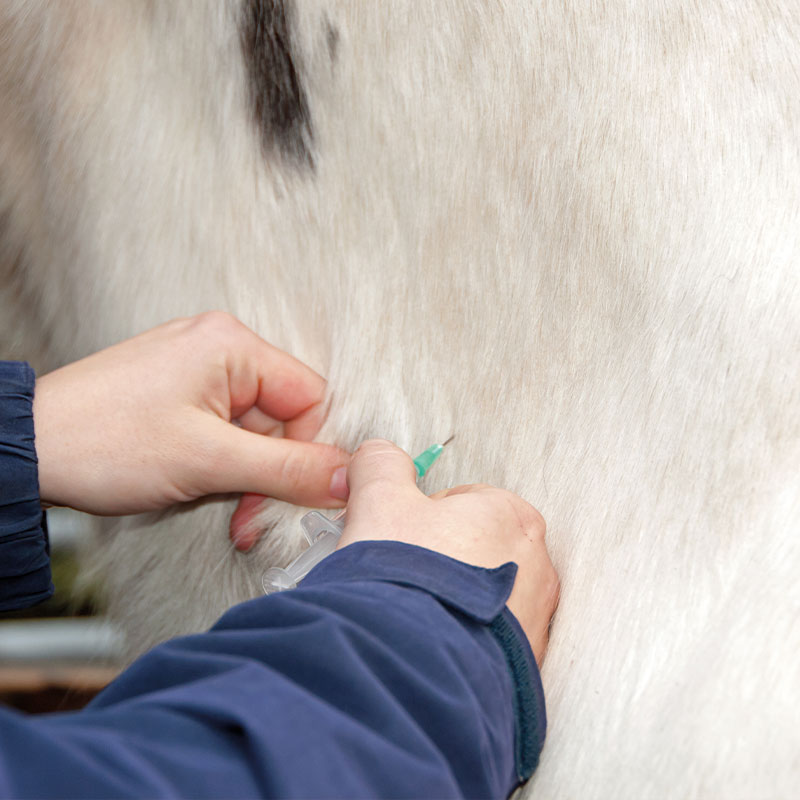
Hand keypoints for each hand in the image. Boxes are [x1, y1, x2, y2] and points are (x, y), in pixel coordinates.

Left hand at [33, 313, 349, 532]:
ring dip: (245, 475)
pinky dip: (224, 464)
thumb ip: (289, 470)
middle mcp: (219, 348)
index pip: (310, 398)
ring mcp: (198, 370)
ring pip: (255, 430)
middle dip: (269, 473)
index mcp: (233, 345)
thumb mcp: (210, 462)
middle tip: (248, 514)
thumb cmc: (103, 442)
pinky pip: (227, 430)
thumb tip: (349, 477)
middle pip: (283, 417)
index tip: (296, 494)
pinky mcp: (182, 392)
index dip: (308, 451)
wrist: (28, 451)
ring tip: (221, 507)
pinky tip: (204, 487)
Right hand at [338, 440, 559, 663]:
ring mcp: (533, 620)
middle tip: (399, 576)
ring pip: (478, 596)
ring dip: (446, 601)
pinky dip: (458, 639)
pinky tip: (426, 643)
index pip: (460, 502)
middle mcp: (535, 566)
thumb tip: (377, 455)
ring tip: (408, 614)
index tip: (394, 538)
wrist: (416, 671)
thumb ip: (380, 466)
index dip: (416, 518)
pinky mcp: (522, 665)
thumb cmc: (409, 581)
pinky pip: (484, 640)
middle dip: (434, 560)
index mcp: (510, 515)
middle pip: (471, 548)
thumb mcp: (380, 501)